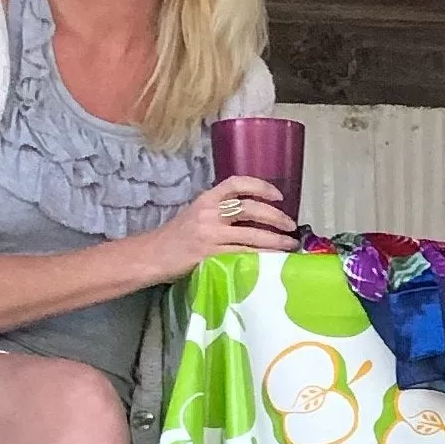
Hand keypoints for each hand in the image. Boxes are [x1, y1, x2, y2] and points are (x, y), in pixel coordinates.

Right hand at [162, 174, 296, 272]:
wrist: (152, 256)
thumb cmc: (177, 238)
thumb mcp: (196, 214)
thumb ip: (220, 212)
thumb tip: (255, 215)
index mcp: (206, 199)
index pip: (236, 184)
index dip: (260, 186)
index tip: (278, 195)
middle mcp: (209, 213)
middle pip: (250, 209)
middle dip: (276, 217)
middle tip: (291, 225)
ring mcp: (210, 235)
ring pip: (252, 234)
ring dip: (275, 240)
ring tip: (290, 244)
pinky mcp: (211, 256)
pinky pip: (244, 254)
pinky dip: (262, 256)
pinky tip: (273, 260)